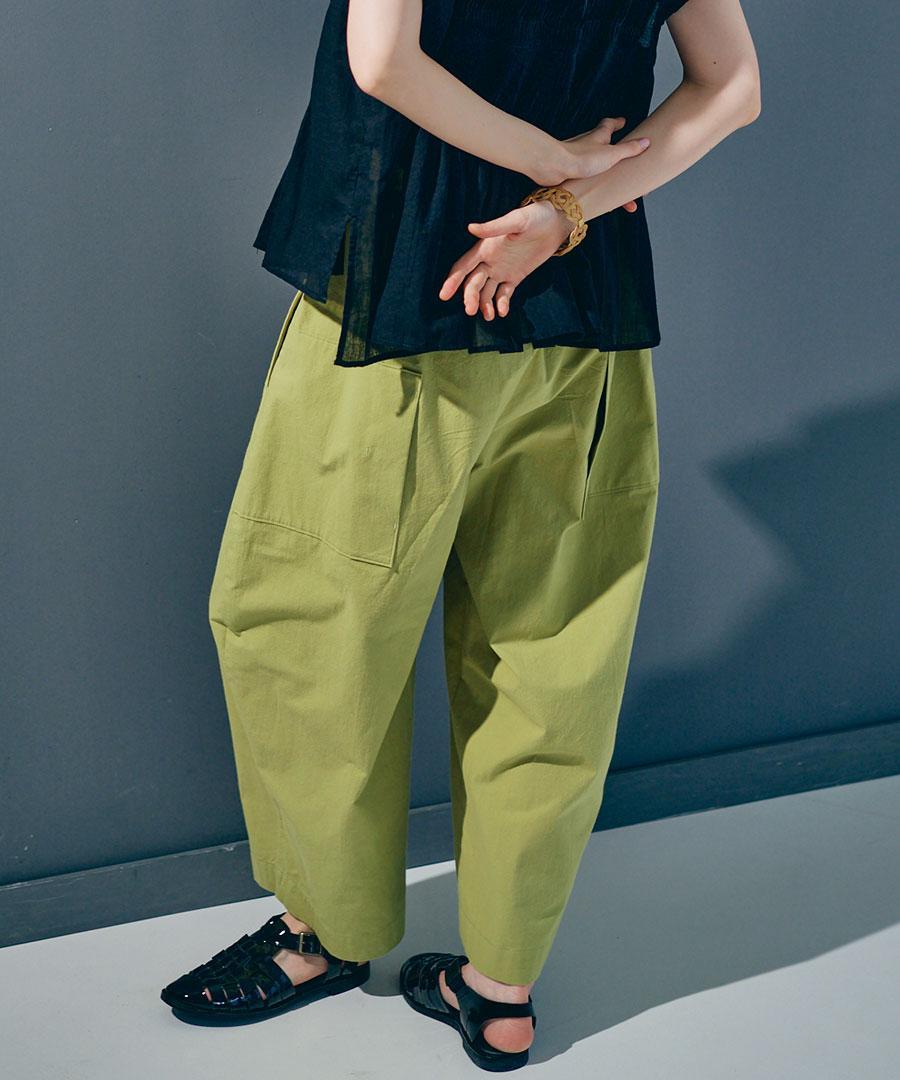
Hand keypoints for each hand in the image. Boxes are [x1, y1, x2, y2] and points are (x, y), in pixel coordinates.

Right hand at [439, 196, 638, 320]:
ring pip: (486, 291)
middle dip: (469, 297)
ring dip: (484, 304)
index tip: (444, 295)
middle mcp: (490, 261)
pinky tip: (502, 312)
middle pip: (473, 283)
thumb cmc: (536, 216)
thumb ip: (494, 227)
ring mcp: (502, 270)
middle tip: (470, 311)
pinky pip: (504, 294)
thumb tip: (470, 228)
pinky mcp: (515, 277)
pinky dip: (501, 303)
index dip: (453, 280)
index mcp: (486, 247)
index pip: (464, 267)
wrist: (556, 222)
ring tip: (489, 317)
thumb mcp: (517, 220)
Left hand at [539, 116, 650, 185]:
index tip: (623, 121)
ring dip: (604, 169)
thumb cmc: (581, 158)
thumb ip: (629, 149)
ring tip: (615, 180)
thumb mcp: (612, 154)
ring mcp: (577, 157)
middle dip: (612, 148)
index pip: (609, 124)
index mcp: (598, 136)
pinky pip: (586, 176)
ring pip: (593, 161)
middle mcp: (587, 144)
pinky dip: (594, 182)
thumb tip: (646, 142)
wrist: (553, 168)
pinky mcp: (570, 172)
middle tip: (621, 153)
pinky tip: (598, 193)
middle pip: (602, 143)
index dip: (616, 123)